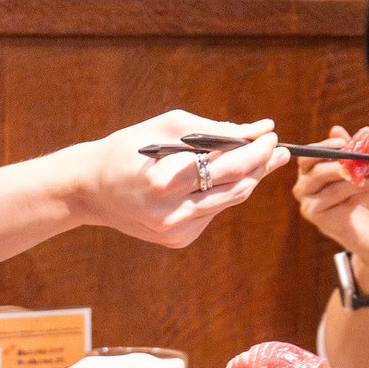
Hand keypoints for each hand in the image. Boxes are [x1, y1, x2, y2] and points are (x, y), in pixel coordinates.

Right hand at [70, 112, 286, 248]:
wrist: (90, 189)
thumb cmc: (129, 149)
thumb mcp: (166, 127)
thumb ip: (214, 129)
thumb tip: (258, 129)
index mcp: (165, 181)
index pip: (228, 165)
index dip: (255, 150)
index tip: (271, 134)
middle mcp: (172, 213)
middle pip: (236, 188)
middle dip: (260, 165)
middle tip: (279, 148)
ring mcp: (176, 231)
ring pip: (229, 202)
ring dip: (250, 179)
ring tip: (267, 159)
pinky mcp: (178, 240)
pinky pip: (212, 212)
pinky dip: (222, 193)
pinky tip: (226, 178)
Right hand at [289, 124, 368, 278]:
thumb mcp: (368, 169)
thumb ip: (352, 150)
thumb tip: (335, 129)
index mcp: (313, 174)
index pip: (308, 156)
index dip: (324, 147)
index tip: (343, 142)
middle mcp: (307, 190)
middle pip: (313, 168)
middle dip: (341, 160)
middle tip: (364, 157)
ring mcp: (311, 206)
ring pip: (328, 182)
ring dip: (355, 175)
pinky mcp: (321, 221)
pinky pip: (336, 199)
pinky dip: (357, 190)